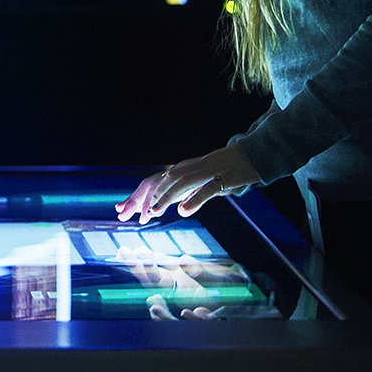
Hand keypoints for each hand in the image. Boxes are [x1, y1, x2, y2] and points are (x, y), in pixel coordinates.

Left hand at [115, 144, 260, 223]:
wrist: (252, 155)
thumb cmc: (226, 172)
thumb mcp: (203, 184)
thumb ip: (190, 194)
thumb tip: (179, 209)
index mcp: (181, 171)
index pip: (152, 183)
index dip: (135, 197)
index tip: (120, 211)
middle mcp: (188, 168)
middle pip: (159, 182)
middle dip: (141, 198)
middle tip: (127, 216)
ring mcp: (206, 171)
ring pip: (180, 183)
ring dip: (164, 198)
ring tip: (151, 213)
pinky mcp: (224, 177)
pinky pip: (207, 189)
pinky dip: (194, 199)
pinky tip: (183, 211)